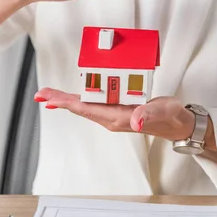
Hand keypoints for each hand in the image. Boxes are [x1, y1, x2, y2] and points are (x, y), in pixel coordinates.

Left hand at [34, 88, 194, 140]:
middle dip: (59, 101)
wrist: (176, 122)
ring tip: (48, 94)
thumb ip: (148, 116)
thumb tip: (135, 122)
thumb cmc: (169, 116)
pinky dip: (79, 97)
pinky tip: (72, 95)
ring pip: (84, 105)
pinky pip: (93, 102)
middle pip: (79, 108)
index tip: (49, 100)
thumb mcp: (161, 112)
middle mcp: (110, 117)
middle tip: (40, 94)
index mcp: (117, 117)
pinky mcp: (116, 108)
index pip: (86, 109)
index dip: (66, 103)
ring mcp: (112, 113)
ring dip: (66, 99)